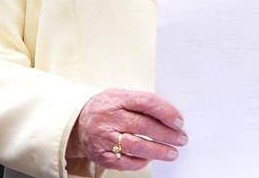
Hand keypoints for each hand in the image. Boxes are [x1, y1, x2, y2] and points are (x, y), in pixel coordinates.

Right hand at [66, 88, 187, 170]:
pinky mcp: (100, 155)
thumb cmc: (105, 108)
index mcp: (116, 99)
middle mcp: (109, 117)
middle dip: (166, 134)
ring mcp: (103, 137)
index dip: (165, 112)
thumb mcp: (120, 96)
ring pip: (135, 145)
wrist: (76, 122)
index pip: (146, 103)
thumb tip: (169, 116)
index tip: (179, 121)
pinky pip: (124, 161)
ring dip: (157, 151)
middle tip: (181, 139)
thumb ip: (141, 103)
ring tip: (172, 153)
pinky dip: (139, 161)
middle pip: (143, 125)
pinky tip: (149, 158)